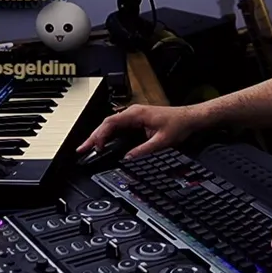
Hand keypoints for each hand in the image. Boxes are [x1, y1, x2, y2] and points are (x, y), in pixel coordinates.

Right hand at [77, 104, 200, 158]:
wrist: (190, 118)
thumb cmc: (179, 124)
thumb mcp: (162, 141)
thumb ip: (143, 150)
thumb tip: (128, 159)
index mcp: (136, 114)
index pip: (111, 123)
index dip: (100, 135)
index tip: (95, 147)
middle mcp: (133, 113)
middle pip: (107, 124)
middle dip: (93, 137)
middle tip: (81, 149)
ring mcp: (134, 117)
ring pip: (111, 126)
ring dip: (99, 137)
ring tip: (87, 148)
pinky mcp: (137, 122)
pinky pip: (118, 128)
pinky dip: (109, 136)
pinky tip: (103, 145)